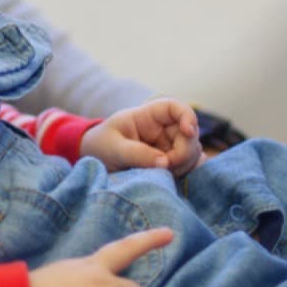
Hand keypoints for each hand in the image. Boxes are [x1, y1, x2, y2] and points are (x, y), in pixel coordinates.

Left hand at [81, 99, 202, 175]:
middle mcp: (163, 130)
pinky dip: (185, 173)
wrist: (93, 160)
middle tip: (166, 167)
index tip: (188, 132)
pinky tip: (172, 179)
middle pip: (189, 134)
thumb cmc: (101, 146)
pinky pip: (188, 167)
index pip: (175, 107)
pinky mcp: (170, 164)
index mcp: (148, 117)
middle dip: (184, 151)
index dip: (188, 116)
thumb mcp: (113, 148)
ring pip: (192, 152)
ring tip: (160, 175)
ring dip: (183, 165)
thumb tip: (165, 163)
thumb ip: (137, 154)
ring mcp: (169, 147)